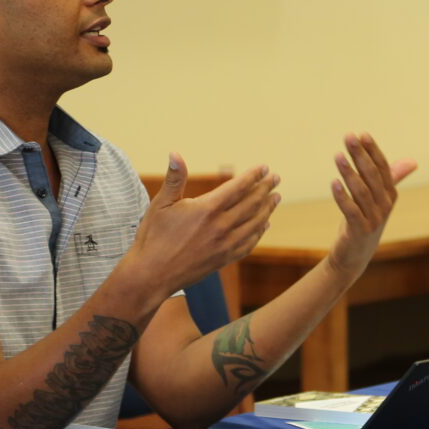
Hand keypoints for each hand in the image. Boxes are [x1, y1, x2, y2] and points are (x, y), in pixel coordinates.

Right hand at [128, 153, 279, 298]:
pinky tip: (264, 225)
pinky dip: (259, 232)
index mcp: (207, 209)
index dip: (254, 176)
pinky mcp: (224, 259)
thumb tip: (175, 153)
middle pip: (251, 203)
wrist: (152, 275)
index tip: (265, 168)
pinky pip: (249, 243)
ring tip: (276, 198)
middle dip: (265, 189)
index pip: (238, 187)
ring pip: (254, 223)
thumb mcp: (160, 204)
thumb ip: (174, 179)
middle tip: (276, 179)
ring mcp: (225, 245)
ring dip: (267, 209)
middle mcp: (221, 226)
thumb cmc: (153, 237)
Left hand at [326, 133, 416, 279]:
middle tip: (348, 138)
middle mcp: (385, 206)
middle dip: (360, 156)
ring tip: (337, 156)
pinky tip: (334, 183)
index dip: (373, 151)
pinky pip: (352, 211)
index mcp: (390, 195)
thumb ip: (392, 178)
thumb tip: (412, 161)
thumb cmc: (365, 221)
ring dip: (349, 173)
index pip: (383, 168)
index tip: (362, 134)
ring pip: (361, 192)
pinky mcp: (360, 231)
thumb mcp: (377, 199)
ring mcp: (374, 220)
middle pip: (372, 176)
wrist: (355, 255)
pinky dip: (343, 197)